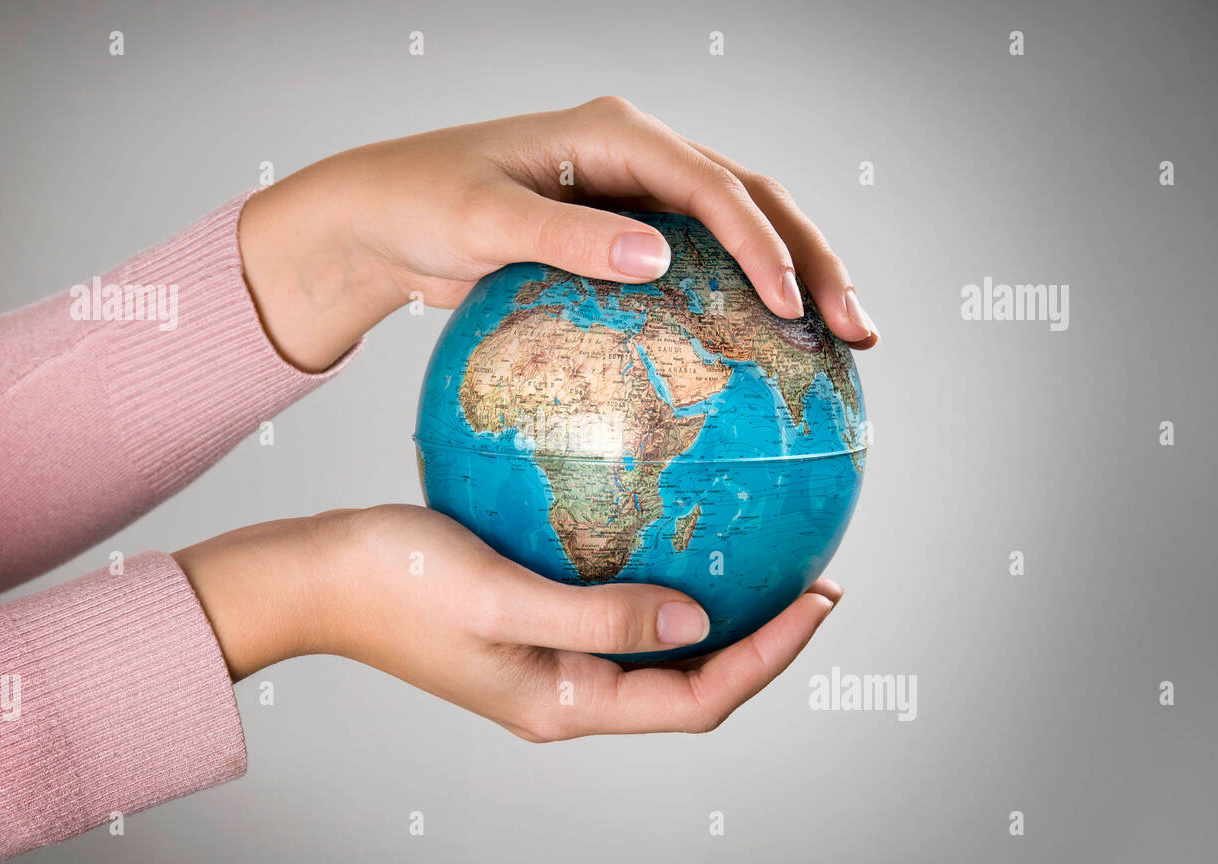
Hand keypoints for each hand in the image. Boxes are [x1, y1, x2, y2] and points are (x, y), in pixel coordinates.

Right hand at [173, 505, 841, 739]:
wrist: (314, 575)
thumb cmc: (392, 583)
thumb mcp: (504, 595)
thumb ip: (602, 618)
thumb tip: (698, 626)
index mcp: (562, 703)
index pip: (694, 700)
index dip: (767, 658)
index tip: (819, 600)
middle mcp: (563, 694)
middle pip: (687, 687)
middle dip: (758, 643)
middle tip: (813, 584)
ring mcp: (547, 663)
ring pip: (656, 653)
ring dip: (715, 616)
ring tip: (764, 563)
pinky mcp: (531, 625)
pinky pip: (616, 614)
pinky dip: (656, 587)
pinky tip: (670, 533)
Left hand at [237, 97, 878, 372]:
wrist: (384, 215)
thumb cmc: (421, 204)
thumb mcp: (484, 221)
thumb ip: (568, 236)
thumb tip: (660, 256)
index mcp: (616, 134)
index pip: (713, 184)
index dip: (762, 243)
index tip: (791, 305)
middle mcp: (639, 156)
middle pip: (753, 200)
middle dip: (812, 261)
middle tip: (856, 329)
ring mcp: (638, 197)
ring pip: (741, 231)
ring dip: (794, 281)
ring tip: (841, 341)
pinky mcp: (625, 238)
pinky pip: (701, 267)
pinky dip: (740, 303)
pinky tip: (768, 352)